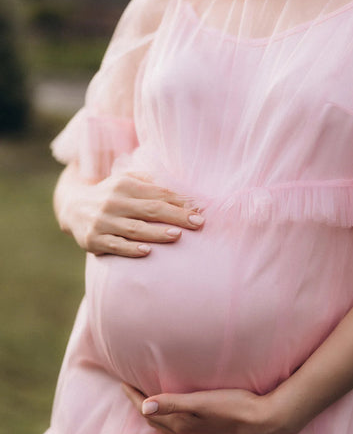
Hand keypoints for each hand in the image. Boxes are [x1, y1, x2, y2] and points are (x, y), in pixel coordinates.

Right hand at [54, 163, 204, 256]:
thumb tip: (184, 192)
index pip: (157, 193)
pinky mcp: (93, 240)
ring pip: (135, 229)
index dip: (180, 202)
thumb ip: (150, 183)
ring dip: (157, 233)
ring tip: (177, 235)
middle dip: (176, 216)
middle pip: (150, 210)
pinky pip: (116, 246)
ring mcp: (102, 222)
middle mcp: (112, 202)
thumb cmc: (111, 195)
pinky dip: (131, 249)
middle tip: (198, 223)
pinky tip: (147, 251)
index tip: (200, 210)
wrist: (72, 208)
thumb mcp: (126, 181)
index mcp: (124, 184)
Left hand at [122, 384, 294, 433]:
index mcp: (181, 425)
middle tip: (133, 390)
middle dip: (141, 407)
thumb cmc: (235, 406)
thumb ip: (173, 404)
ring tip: (147, 408)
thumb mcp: (202, 401)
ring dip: (154, 422)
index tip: (124, 383)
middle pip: (154, 422)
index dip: (134, 397)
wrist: (265, 423)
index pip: (148, 411)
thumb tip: (144, 405)